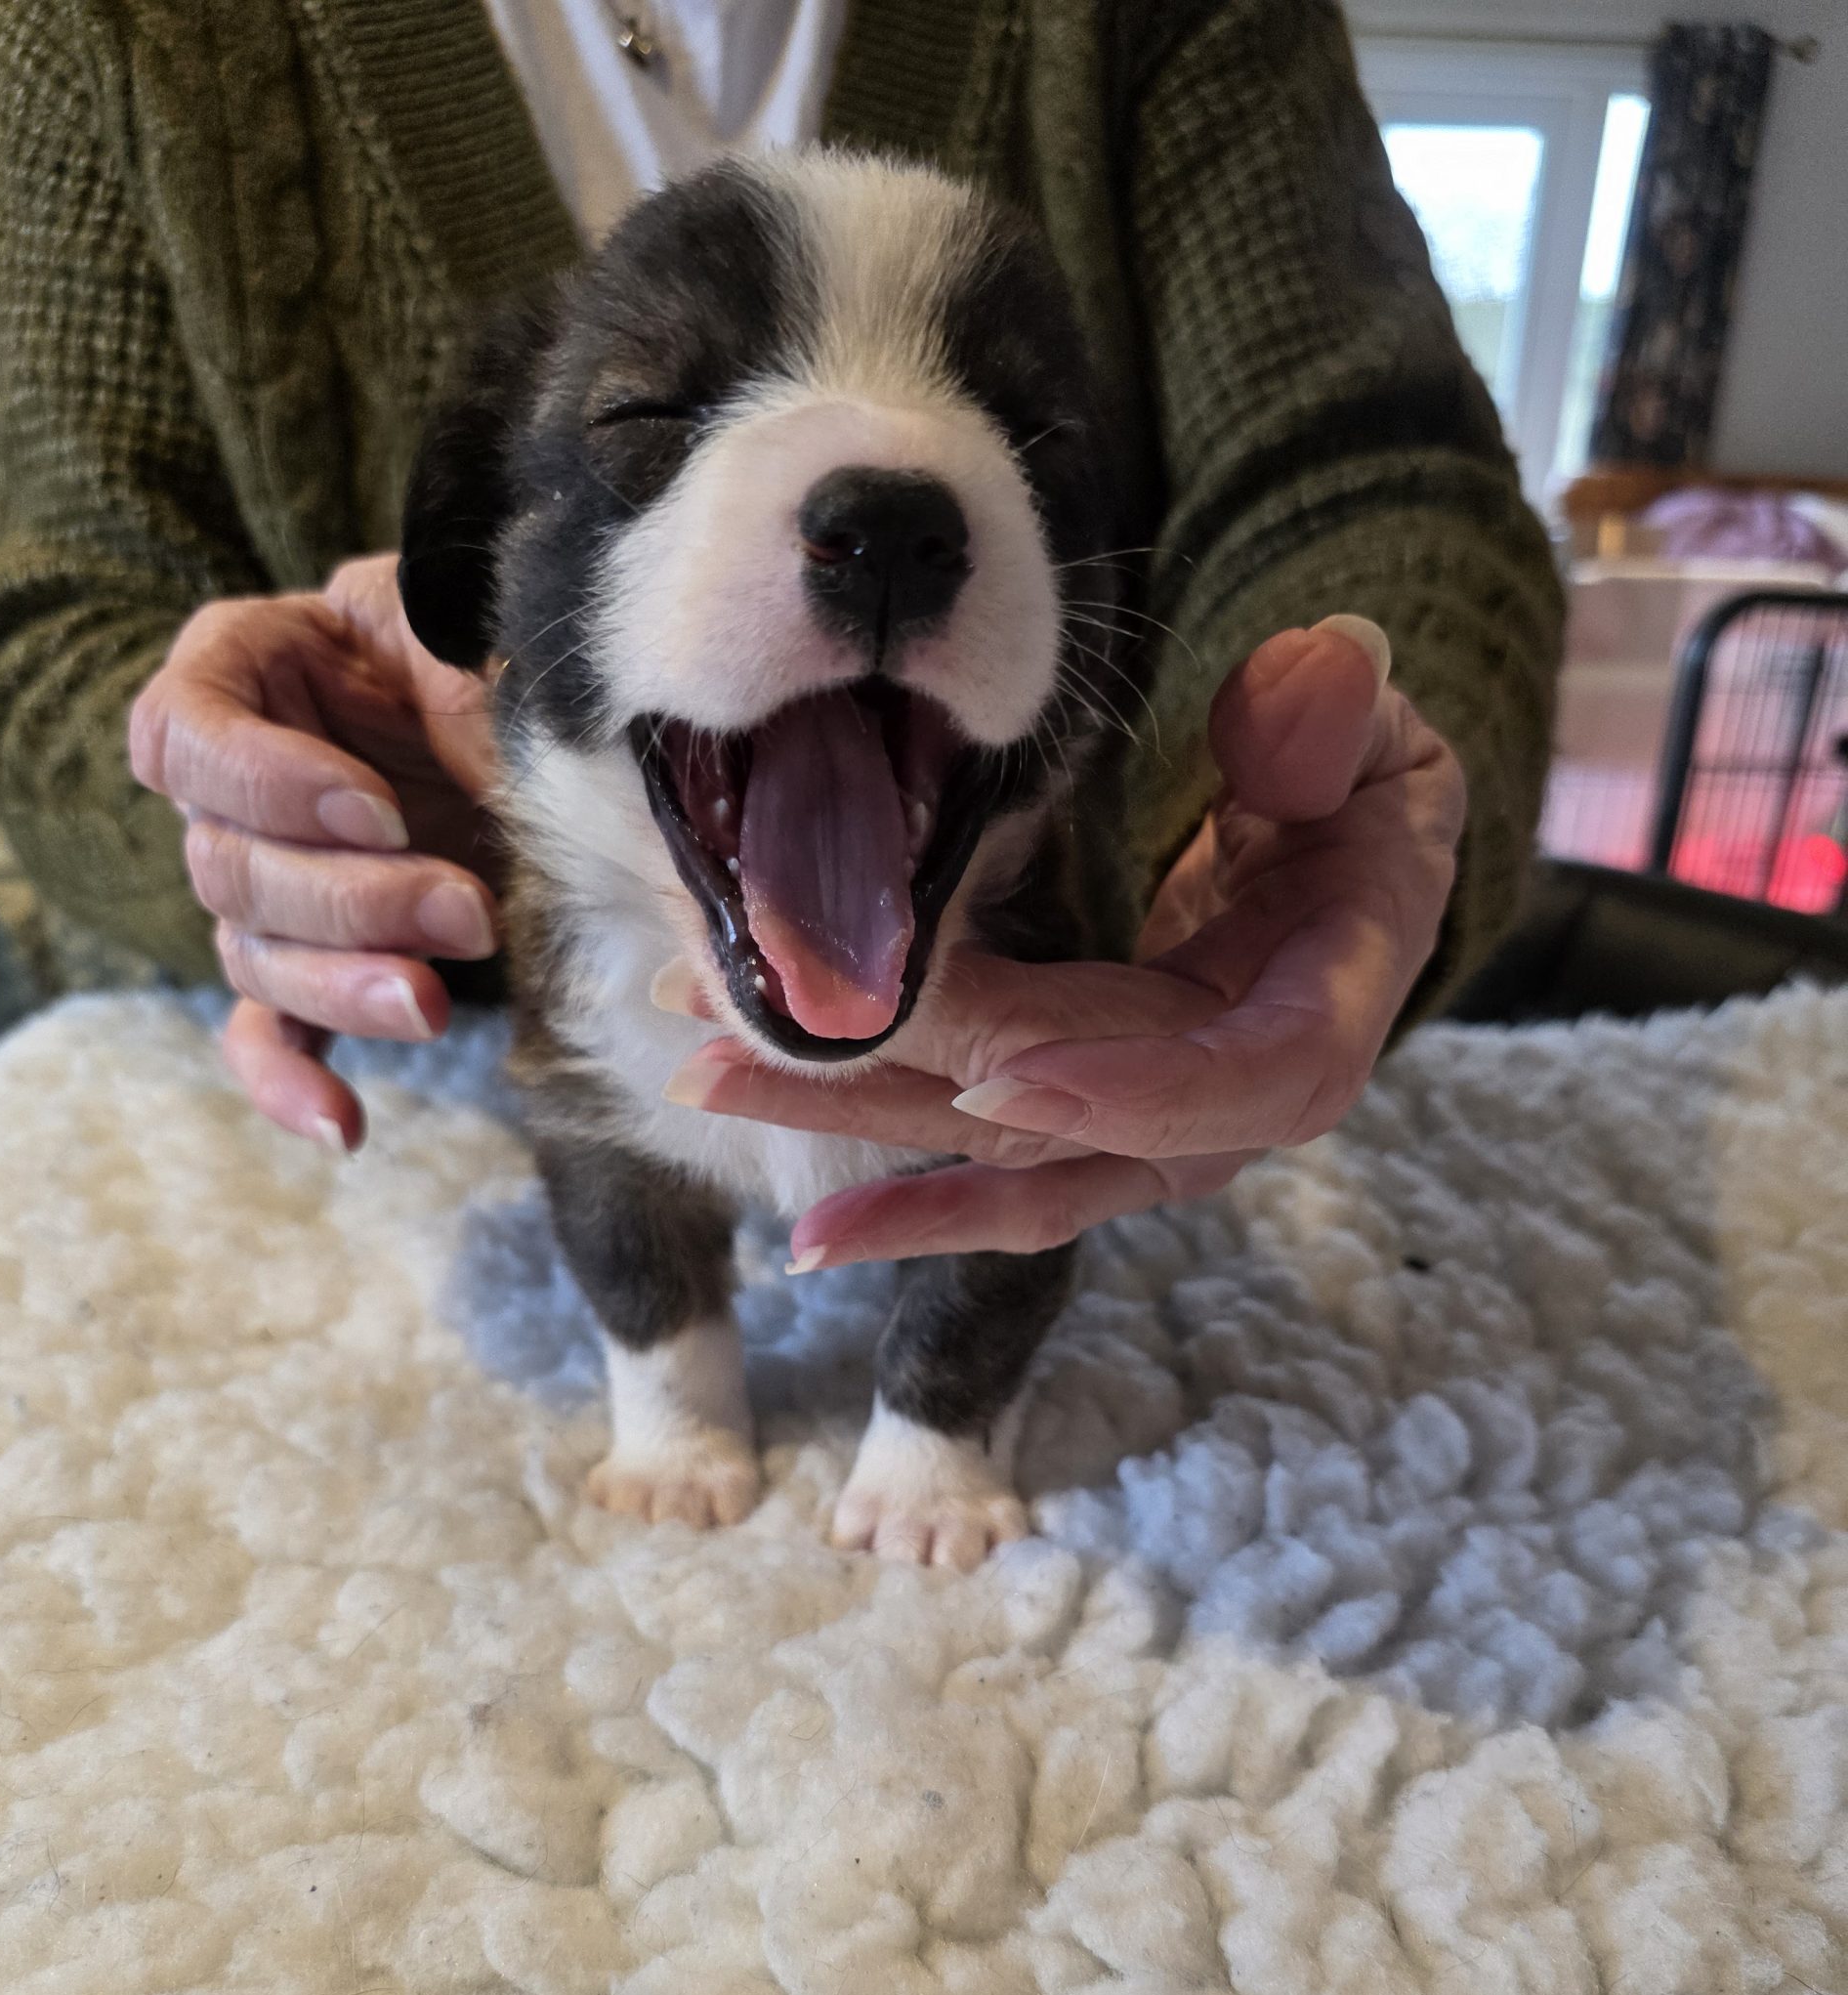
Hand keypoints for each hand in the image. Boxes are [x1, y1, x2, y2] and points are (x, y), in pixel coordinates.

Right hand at [130, 552, 500, 1148]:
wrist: (586, 741)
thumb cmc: (523, 660)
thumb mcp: (484, 631)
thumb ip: (453, 663)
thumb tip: (480, 713)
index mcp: (255, 666)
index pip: (185, 729)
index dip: (267, 782)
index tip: (381, 812)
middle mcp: (242, 780)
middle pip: (225, 864)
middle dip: (349, 901)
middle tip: (468, 912)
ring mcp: (273, 877)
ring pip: (252, 955)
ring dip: (344, 986)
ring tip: (437, 1004)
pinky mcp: (319, 961)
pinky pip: (269, 1034)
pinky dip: (293, 1082)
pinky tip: (343, 1126)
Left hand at [663, 617, 1464, 1265]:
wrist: (1342, 870)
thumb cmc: (1360, 798)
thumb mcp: (1378, 736)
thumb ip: (1343, 719)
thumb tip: (1312, 688)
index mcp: (1320, 1015)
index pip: (1245, 1080)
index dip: (1133, 1091)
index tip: (1007, 1078)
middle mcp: (1226, 1106)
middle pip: (1066, 1121)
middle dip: (906, 1083)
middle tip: (746, 1042)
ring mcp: (1147, 1128)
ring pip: (998, 1152)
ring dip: (854, 1118)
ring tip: (709, 1076)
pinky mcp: (1084, 1119)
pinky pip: (989, 1165)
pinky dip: (898, 1183)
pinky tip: (800, 1213)